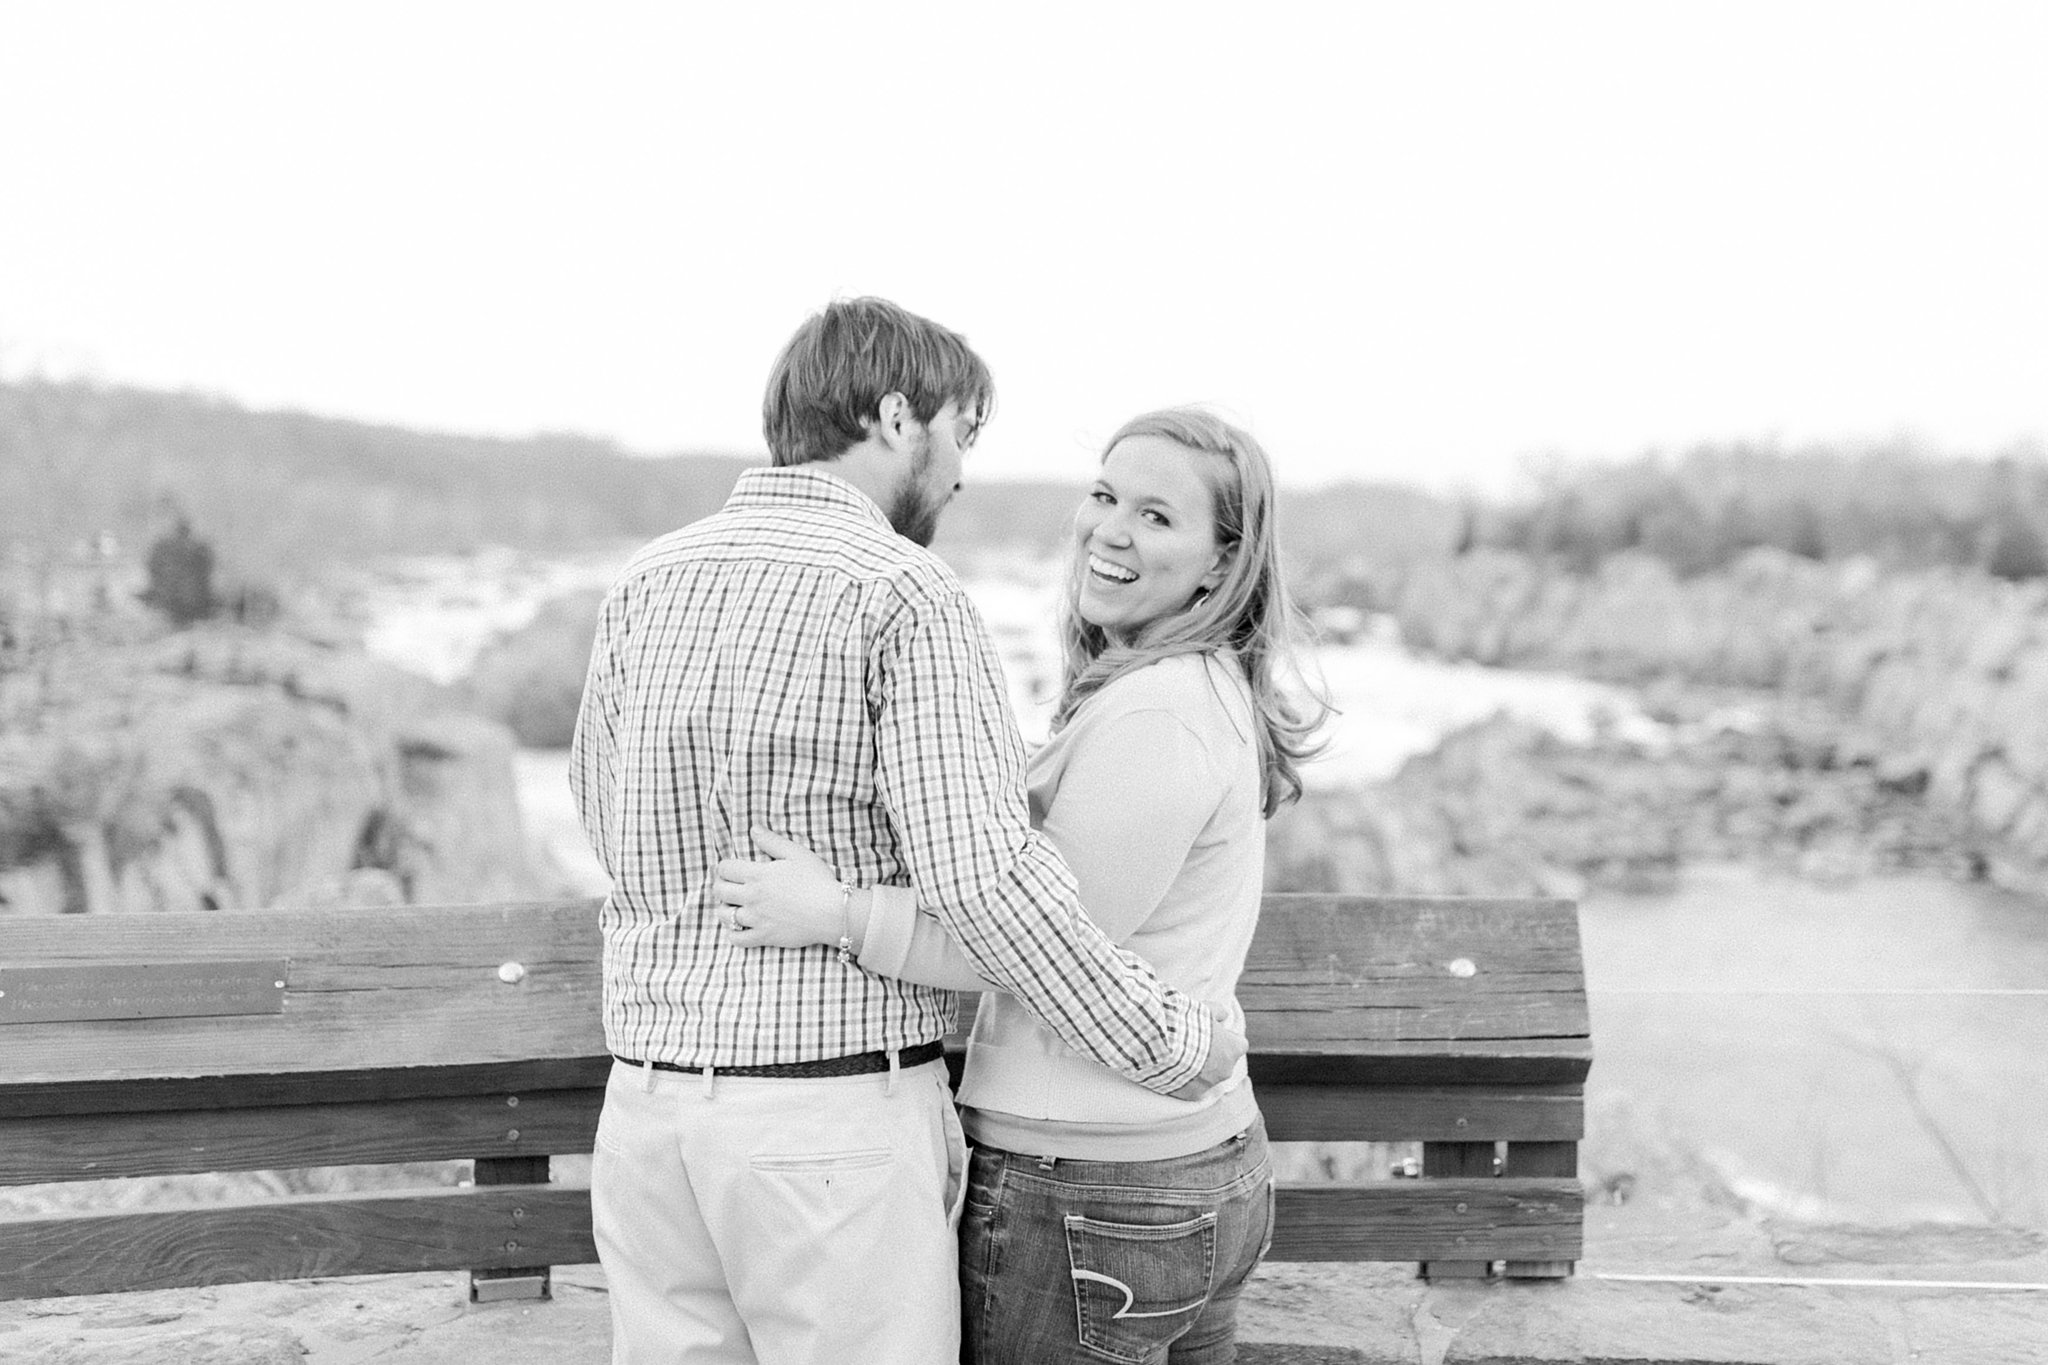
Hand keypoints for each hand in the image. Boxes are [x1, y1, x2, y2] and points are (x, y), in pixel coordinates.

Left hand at [713, 827, 846, 949]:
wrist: (832, 911)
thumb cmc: (817, 880)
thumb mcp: (796, 854)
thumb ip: (772, 841)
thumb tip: (753, 829)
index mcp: (758, 875)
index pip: (725, 869)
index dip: (724, 867)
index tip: (730, 869)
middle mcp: (752, 896)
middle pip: (720, 891)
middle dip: (720, 886)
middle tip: (729, 886)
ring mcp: (756, 918)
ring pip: (724, 915)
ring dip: (725, 909)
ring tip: (733, 906)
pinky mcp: (764, 936)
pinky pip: (737, 939)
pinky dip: (734, 934)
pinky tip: (740, 927)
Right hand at [1167, 1002, 1246, 1100]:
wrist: (1160, 1042)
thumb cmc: (1185, 1022)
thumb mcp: (1204, 1008)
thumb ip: (1218, 1012)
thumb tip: (1224, 1014)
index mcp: (1233, 1048)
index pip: (1239, 1044)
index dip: (1225, 1038)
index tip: (1212, 1033)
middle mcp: (1226, 1070)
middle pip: (1224, 1063)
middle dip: (1212, 1056)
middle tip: (1192, 1044)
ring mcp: (1209, 1084)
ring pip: (1208, 1077)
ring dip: (1198, 1069)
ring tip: (1178, 1057)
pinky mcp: (1192, 1095)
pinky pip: (1192, 1088)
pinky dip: (1185, 1081)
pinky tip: (1172, 1070)